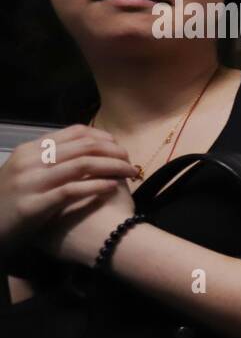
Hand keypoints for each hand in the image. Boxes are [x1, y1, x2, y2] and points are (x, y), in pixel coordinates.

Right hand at [0, 125, 136, 255]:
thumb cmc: (9, 201)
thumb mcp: (25, 172)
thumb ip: (49, 160)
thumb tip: (84, 152)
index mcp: (30, 149)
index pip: (75, 132)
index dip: (103, 137)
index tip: (120, 147)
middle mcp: (30, 161)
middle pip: (84, 146)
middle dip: (114, 152)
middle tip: (131, 161)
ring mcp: (31, 182)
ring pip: (82, 164)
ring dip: (112, 167)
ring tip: (130, 173)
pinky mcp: (34, 204)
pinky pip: (72, 190)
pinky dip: (96, 186)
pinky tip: (113, 188)